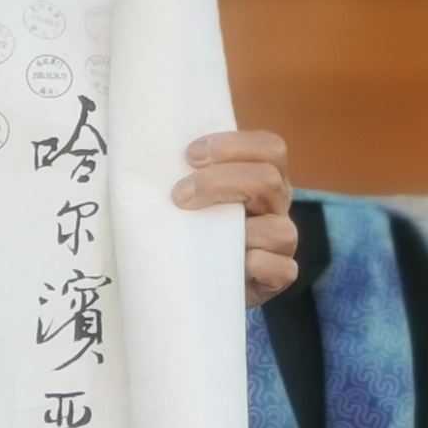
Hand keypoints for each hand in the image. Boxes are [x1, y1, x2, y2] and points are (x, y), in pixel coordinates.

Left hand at [176, 129, 297, 306]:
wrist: (193, 280)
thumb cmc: (189, 229)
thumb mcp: (189, 194)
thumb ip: (184, 172)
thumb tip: (146, 151)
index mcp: (260, 177)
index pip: (269, 148)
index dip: (232, 146)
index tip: (190, 155)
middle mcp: (275, 205)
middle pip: (269, 179)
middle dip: (220, 182)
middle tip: (180, 195)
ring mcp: (281, 241)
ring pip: (279, 229)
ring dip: (238, 231)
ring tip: (202, 241)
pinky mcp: (280, 275)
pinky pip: (281, 269)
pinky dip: (256, 265)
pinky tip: (232, 266)